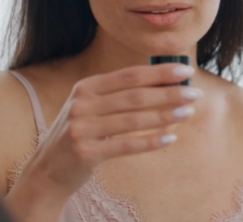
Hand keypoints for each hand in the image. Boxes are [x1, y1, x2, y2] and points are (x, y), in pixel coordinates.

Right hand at [17, 63, 200, 196]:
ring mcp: (82, 128)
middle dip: (169, 93)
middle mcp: (82, 104)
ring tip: (188, 113)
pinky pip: (126, 145)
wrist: (48, 170)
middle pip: (135, 96)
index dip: (160, 72)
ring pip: (133, 120)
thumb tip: (166, 84)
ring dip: (165, 115)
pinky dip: (151, 142)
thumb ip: (120, 95)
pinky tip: (171, 138)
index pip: (130, 75)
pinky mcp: (85, 152)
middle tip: (195, 93)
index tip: (186, 71)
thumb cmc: (81, 133)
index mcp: (86, 87)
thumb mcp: (92, 107)